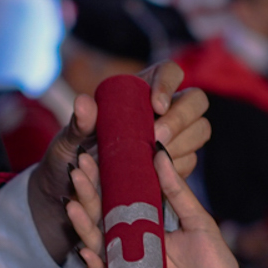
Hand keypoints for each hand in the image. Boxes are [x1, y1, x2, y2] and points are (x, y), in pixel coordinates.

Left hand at [28, 59, 209, 263]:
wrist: (72, 196)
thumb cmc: (69, 159)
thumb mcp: (67, 141)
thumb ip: (77, 124)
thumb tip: (84, 103)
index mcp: (138, 92)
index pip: (169, 72)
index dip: (169, 83)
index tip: (156, 105)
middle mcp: (161, 111)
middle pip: (196, 101)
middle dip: (181, 118)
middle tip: (157, 138)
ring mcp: (173, 138)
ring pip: (200, 130)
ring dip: (182, 144)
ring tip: (154, 160)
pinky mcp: (175, 165)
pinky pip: (190, 161)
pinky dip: (176, 168)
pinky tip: (155, 176)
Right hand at [67, 144, 239, 267]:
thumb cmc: (215, 263)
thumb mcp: (198, 220)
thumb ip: (177, 191)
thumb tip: (159, 153)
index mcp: (148, 224)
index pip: (119, 198)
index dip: (104, 180)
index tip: (90, 157)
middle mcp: (133, 244)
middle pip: (103, 217)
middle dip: (88, 195)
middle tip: (76, 170)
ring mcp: (129, 266)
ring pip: (99, 243)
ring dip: (84, 225)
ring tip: (72, 204)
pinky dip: (97, 265)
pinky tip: (86, 250)